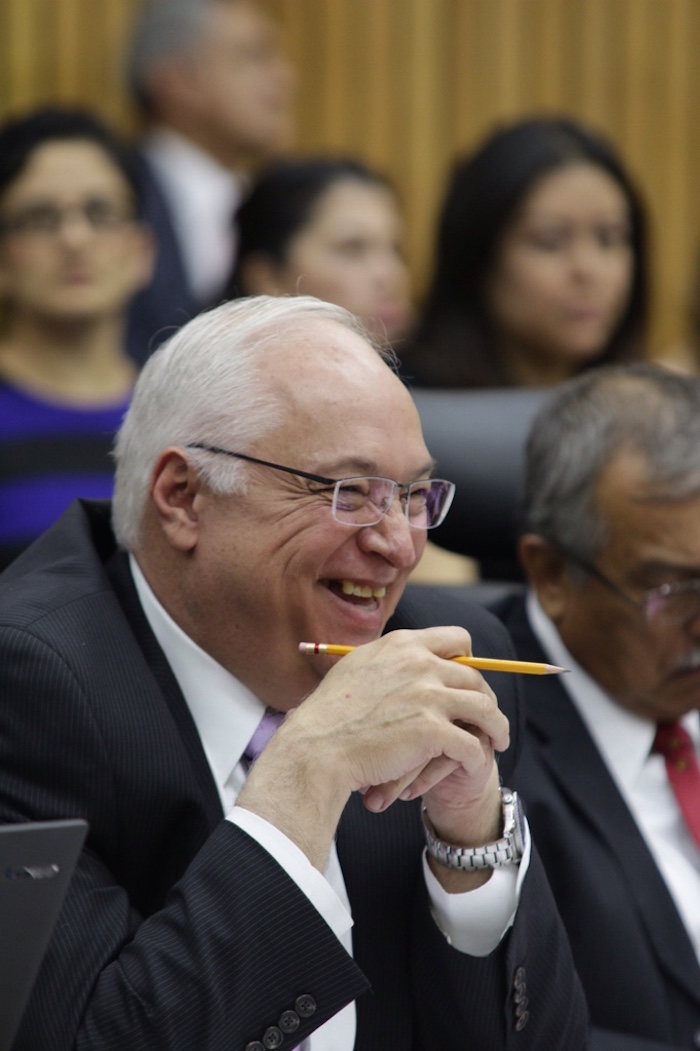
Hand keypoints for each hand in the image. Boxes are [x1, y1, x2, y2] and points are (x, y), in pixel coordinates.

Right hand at [237, 627, 509, 869]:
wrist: (316, 748)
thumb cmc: (329, 714)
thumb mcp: (357, 667)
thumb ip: (388, 660)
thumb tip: (409, 656)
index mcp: (402, 645)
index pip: (457, 639)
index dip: (470, 660)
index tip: (469, 680)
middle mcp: (420, 663)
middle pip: (476, 676)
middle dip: (486, 698)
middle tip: (488, 718)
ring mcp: (428, 695)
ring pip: (485, 708)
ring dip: (496, 726)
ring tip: (498, 740)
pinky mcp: (432, 730)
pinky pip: (471, 743)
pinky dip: (476, 756)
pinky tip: (474, 764)